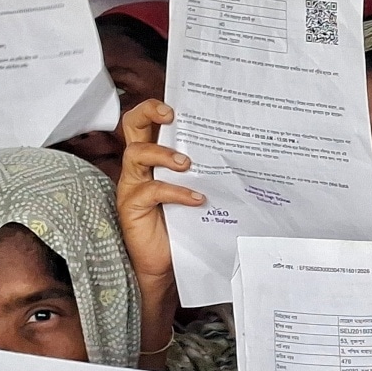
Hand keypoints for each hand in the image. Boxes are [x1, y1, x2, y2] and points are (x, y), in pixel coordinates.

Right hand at [117, 100, 202, 359]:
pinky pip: (152, 191)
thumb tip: (240, 152)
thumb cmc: (182, 225)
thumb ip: (204, 171)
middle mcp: (138, 166)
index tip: (176, 105)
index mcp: (152, 157)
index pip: (145, 121)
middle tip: (172, 115)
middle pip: (131, 125)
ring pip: (137, 154)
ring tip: (188, 164)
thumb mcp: (194, 190)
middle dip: (148, 112)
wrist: (166, 265)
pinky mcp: (131, 206)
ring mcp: (132, 185)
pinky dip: (177, 192)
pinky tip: (197, 199)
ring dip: (163, 154)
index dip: (154, 107)